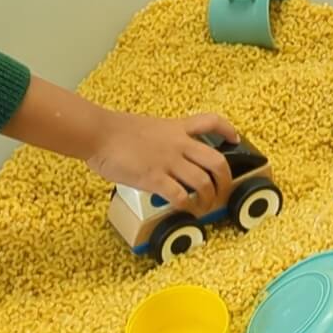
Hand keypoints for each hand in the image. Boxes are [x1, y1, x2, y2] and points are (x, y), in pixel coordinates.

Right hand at [88, 112, 240, 209]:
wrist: (98, 133)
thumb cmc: (115, 131)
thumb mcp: (148, 128)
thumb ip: (162, 141)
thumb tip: (165, 157)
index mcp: (176, 128)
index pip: (210, 122)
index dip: (227, 130)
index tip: (235, 139)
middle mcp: (178, 144)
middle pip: (217, 161)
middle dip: (225, 180)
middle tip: (223, 191)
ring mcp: (168, 162)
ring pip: (203, 182)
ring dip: (208, 199)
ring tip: (204, 208)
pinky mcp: (155, 178)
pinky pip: (180, 196)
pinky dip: (187, 206)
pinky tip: (185, 211)